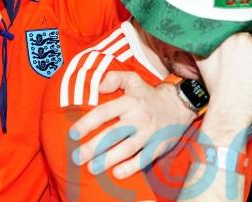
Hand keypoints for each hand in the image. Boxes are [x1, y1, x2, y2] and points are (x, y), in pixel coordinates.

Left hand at [69, 71, 194, 178]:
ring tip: (91, 169)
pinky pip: (144, 159)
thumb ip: (114, 78)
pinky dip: (131, 167)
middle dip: (94, 147)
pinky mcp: (158, 146)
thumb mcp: (132, 79)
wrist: (178, 105)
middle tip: (76, 157)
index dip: (87, 123)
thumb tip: (98, 87)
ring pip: (127, 148)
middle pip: (113, 134)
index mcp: (130, 101)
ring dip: (108, 159)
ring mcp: (149, 133)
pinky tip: (117, 173)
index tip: (72, 134)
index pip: (105, 112)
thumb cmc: (148, 94)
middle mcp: (139, 118)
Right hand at [196, 33, 251, 124]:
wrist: (230, 107)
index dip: (238, 47)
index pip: (239, 36)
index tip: (236, 58)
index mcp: (228, 37)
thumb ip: (203, 44)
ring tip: (248, 74)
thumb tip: (202, 37)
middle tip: (242, 68)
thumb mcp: (202, 60)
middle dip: (248, 53)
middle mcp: (244, 40)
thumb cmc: (217, 86)